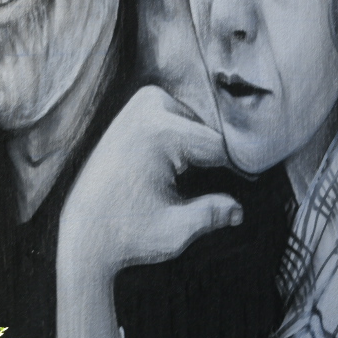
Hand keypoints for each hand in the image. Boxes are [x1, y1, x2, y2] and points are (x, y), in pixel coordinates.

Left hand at [53, 85, 240, 337]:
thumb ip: (212, 214)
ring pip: (198, 124)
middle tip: (234, 183)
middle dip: (221, 158)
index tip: (254, 183)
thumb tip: (239, 210)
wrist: (83, 232)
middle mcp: (149, 106)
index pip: (220, 146)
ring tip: (202, 178)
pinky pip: (181, 120)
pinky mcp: (137, 107)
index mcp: (161, 131)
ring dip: (205, 148)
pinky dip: (188, 141)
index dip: (242, 169)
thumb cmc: (125, 234)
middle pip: (209, 131)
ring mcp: (141, 103)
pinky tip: (181, 169)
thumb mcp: (175, 231)